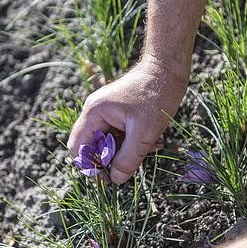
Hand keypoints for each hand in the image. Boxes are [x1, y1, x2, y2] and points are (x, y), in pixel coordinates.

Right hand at [67, 57, 187, 183]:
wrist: (168, 68)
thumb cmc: (156, 95)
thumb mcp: (144, 133)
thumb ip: (127, 159)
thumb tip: (116, 180)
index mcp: (94, 114)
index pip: (78, 148)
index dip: (90, 166)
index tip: (108, 178)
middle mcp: (95, 112)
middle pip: (92, 147)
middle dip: (111, 159)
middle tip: (131, 166)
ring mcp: (107, 112)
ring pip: (108, 142)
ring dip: (126, 151)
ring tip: (149, 148)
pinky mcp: (119, 112)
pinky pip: (119, 134)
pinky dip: (133, 142)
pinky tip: (152, 142)